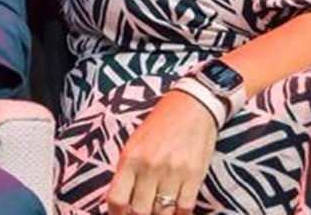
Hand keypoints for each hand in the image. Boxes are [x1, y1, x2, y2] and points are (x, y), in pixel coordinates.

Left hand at [107, 90, 217, 213]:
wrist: (193, 106)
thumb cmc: (160, 125)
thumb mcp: (135, 143)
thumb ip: (126, 172)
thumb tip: (121, 202)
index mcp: (130, 157)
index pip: (117, 199)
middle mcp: (149, 166)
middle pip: (139, 211)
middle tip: (142, 213)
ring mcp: (172, 172)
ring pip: (163, 213)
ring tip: (159, 210)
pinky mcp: (194, 176)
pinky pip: (184, 208)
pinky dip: (180, 213)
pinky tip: (176, 210)